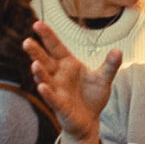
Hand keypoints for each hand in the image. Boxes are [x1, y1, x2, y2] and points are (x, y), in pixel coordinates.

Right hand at [25, 23, 120, 143]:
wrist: (89, 120)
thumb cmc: (92, 95)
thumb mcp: (104, 78)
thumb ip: (110, 65)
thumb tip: (118, 51)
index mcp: (67, 63)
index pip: (55, 47)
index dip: (47, 36)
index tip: (37, 23)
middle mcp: (58, 75)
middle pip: (45, 60)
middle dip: (35, 52)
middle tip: (27, 42)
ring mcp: (56, 90)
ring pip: (45, 79)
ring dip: (39, 72)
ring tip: (34, 64)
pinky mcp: (59, 106)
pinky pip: (52, 98)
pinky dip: (47, 93)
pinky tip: (42, 86)